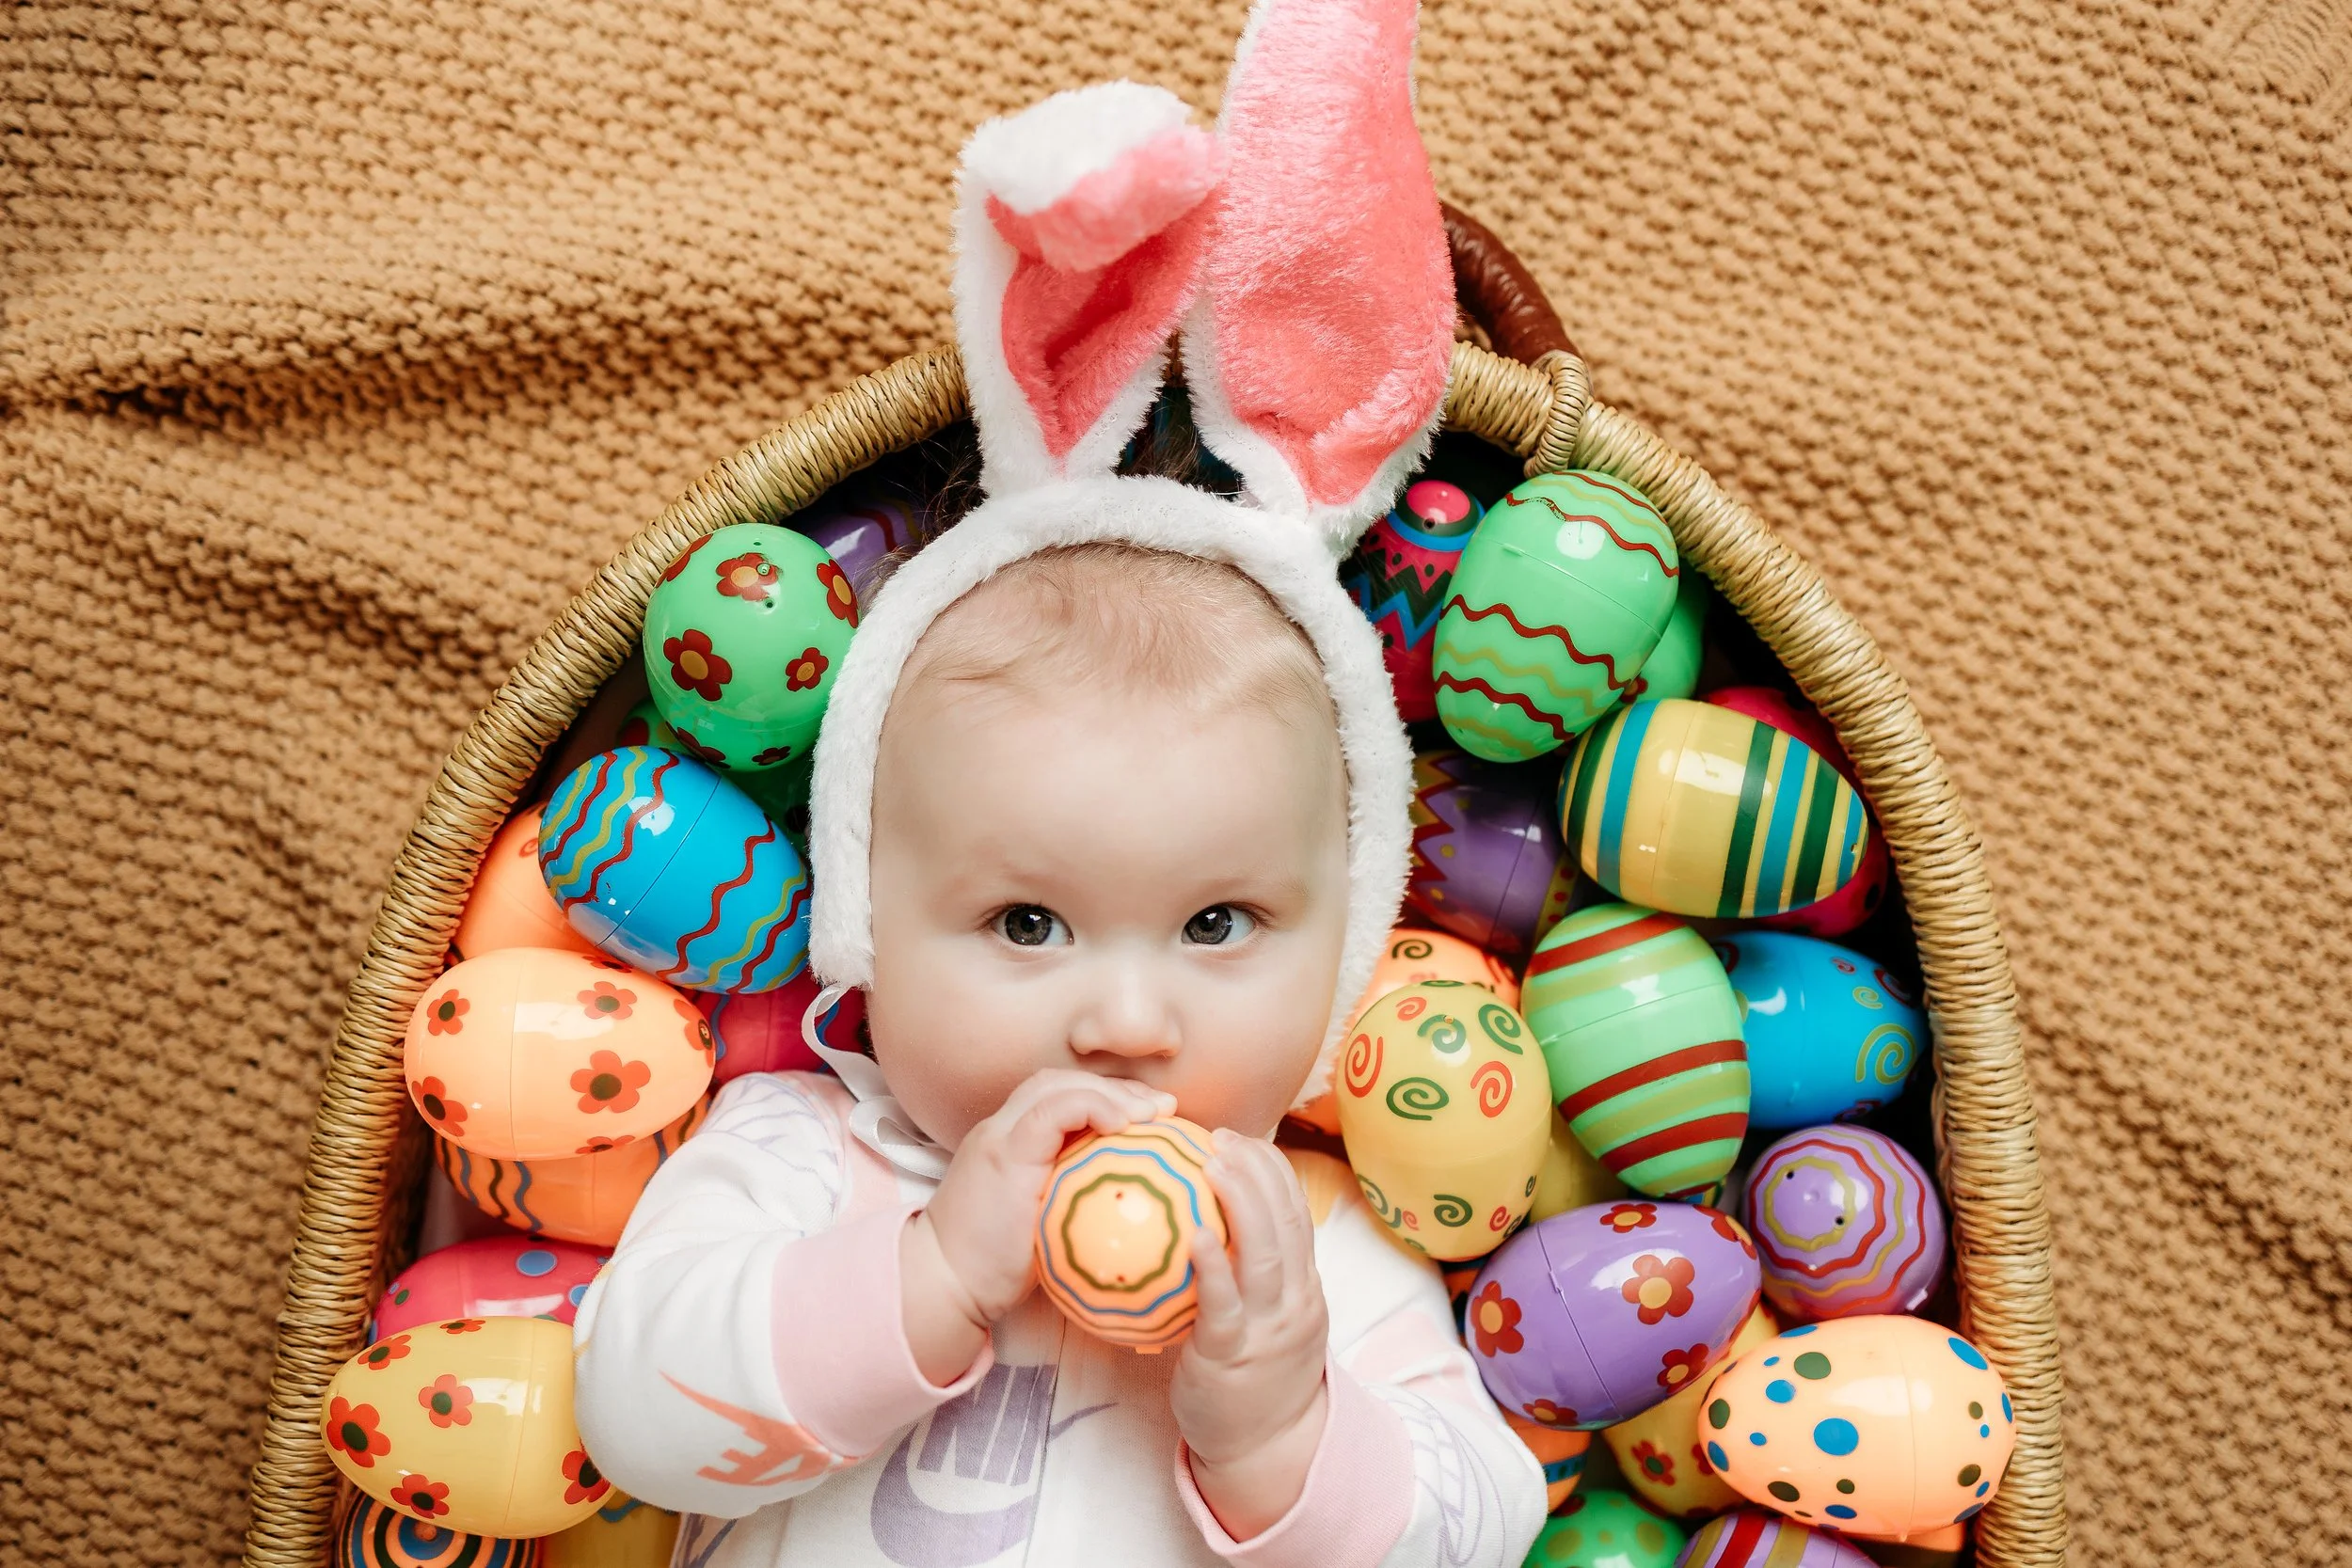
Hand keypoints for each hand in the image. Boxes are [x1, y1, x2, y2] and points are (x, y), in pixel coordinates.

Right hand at [900, 1069, 1173, 1384]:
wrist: (942, 1285)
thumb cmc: (991, 1272)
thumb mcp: (1038, 1229)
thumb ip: (1068, 1205)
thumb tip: (1129, 1216)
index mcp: (1008, 1144)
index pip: (1058, 1097)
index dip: (1106, 1096)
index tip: (1148, 1117)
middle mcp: (1000, 1130)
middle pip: (1059, 1082)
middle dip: (1114, 1085)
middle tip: (1159, 1107)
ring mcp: (998, 1138)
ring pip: (1055, 1086)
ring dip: (1109, 1092)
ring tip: (1151, 1113)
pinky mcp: (1004, 1155)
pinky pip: (1051, 1112)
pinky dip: (1091, 1107)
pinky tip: (1123, 1125)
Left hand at [1171, 1131, 1330, 1540]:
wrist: (1267, 1451)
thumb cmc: (1251, 1379)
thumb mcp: (1266, 1320)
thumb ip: (1247, 1276)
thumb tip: (1205, 1221)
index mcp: (1303, 1288)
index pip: (1296, 1213)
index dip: (1272, 1170)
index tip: (1241, 1140)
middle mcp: (1295, 1301)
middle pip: (1285, 1222)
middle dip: (1258, 1171)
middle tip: (1221, 1138)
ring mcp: (1268, 1328)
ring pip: (1263, 1252)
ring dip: (1240, 1200)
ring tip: (1213, 1162)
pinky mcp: (1233, 1354)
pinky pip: (1224, 1303)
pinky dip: (1213, 1264)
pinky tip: (1195, 1233)